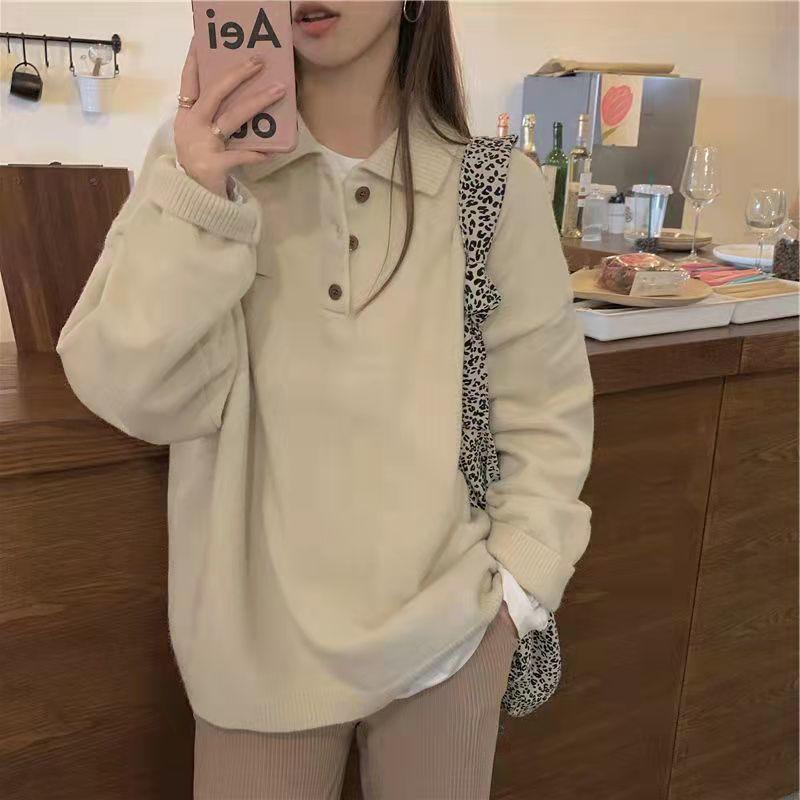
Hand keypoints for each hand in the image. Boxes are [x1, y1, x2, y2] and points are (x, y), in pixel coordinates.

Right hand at [174, 36, 285, 197]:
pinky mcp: (214, 165)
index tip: (201, 42)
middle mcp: (191, 127)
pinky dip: (258, 153)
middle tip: (258, 62)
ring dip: (258, 102)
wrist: (194, 201)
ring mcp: (201, 145)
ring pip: (232, 117)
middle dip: (237, 75)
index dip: (195, 63)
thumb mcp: (201, 139)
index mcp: (186, 118)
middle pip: (214, 93)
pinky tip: (274, 150)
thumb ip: (213, 120)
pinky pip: (242, 155)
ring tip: (279, 90)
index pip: (189, 84)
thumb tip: (244, 98)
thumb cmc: (204, 165)